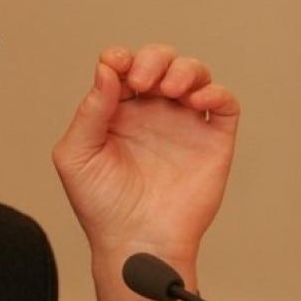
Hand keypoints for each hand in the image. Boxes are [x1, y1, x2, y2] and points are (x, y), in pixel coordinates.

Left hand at [52, 44, 239, 300]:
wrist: (136, 242)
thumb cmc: (100, 204)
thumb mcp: (77, 154)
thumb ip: (90, 110)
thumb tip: (106, 69)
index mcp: (115, 111)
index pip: (122, 67)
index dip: (121, 58)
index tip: (118, 65)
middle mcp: (150, 112)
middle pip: (160, 61)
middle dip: (154, 59)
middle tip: (143, 81)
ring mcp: (182, 124)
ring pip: (193, 74)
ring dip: (184, 69)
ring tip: (171, 89)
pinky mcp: (211, 140)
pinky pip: (224, 103)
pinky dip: (215, 92)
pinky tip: (196, 102)